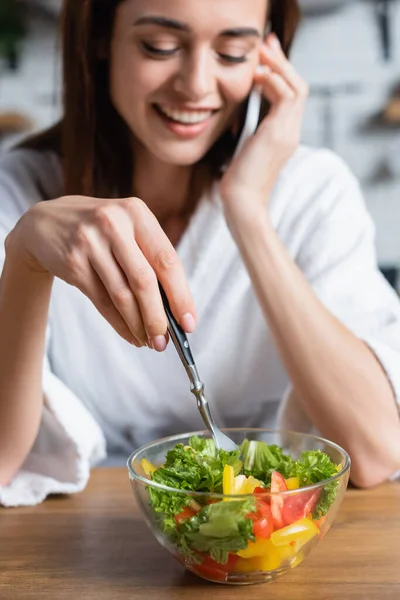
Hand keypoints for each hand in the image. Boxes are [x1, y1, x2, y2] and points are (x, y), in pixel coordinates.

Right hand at [8, 196, 196, 349]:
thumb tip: (175, 308)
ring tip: (149, 342)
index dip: (181, 295)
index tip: (189, 322)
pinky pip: (102, 301)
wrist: (45, 223)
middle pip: (144, 281)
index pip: (167, 259)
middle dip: (158, 317)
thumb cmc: (100, 231)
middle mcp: (114, 223)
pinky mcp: (73, 262)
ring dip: (138, 324)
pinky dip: (119, 323)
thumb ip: (150, 258)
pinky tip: (130, 334)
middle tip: (166, 341)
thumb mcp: (127, 228)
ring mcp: (90, 242)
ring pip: (122, 295)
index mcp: (137, 213)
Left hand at [220, 33, 308, 214]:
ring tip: (261, 53)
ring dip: (279, 66)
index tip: (263, 60)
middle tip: (266, 45)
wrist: (242, 204)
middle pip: (298, 87)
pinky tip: (256, 74)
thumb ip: (249, 131)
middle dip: (282, 63)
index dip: (279, 75)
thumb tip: (241, 115)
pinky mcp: (280, 133)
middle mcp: (291, 133)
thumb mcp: (244, 151)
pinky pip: (286, 95)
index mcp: (284, 137)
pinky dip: (273, 80)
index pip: (290, 98)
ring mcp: (289, 133)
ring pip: (297, 87)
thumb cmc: (237, 184)